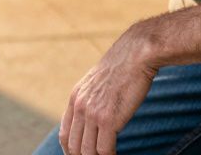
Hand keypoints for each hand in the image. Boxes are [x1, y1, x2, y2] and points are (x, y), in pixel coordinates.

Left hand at [61, 27, 157, 154]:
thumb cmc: (123, 68)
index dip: (71, 151)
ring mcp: (92, 114)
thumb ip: (91, 99)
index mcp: (75, 98)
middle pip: (73, 146)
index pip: (64, 134)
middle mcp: (79, 106)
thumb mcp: (98, 82)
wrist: (135, 55)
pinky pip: (104, 150)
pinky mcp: (108, 119)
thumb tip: (95, 116)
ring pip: (87, 152)